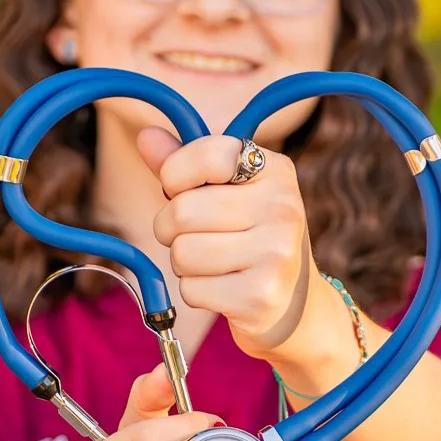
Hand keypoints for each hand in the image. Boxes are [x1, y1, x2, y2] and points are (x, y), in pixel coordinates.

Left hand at [139, 127, 314, 361]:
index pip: (206, 155)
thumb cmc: (250, 237)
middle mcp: (283, 207)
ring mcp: (276, 254)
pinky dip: (195, 292)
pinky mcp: (260, 296)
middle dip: (171, 228)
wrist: (296, 304)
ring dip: (184, 263)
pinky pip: (190, 289)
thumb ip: (184, 163)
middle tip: (196, 236)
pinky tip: (223, 289)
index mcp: (276, 170)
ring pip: (182, 252)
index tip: (183, 189)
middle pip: (182, 211)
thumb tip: (145, 136)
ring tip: (213, 264)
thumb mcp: (227, 192)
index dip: (176, 175)